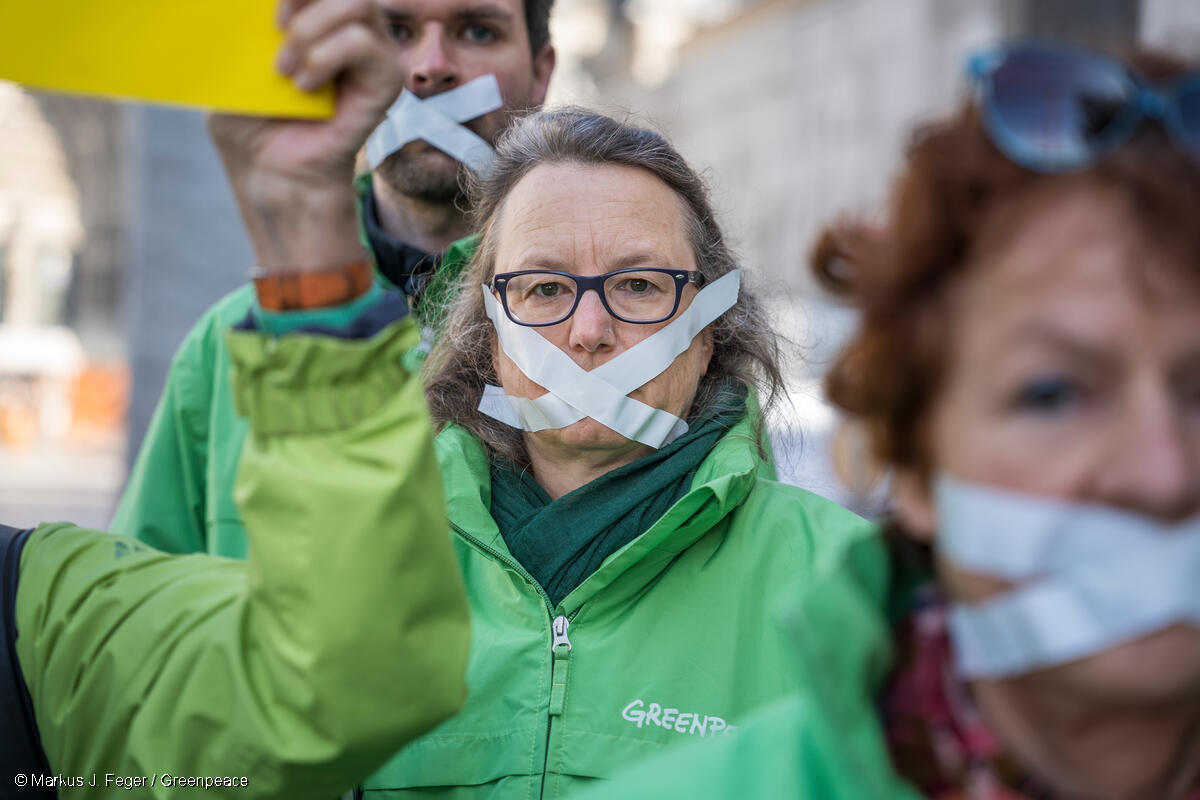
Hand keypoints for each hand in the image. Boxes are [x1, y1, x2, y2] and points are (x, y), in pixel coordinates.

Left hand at [209, 0, 400, 269]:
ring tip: (286, 70)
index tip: (268, 14)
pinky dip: (328, 58)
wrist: (268, 171)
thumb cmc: (249, 119)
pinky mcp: (385, 82)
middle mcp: (349, 28)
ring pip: (358, 4)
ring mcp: (371, 54)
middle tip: (275, 32)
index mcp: (314, 14)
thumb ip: (246, 24)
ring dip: (312, 31)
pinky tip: (306, 87)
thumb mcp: (233, 59)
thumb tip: (249, 6)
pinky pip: (365, 45)